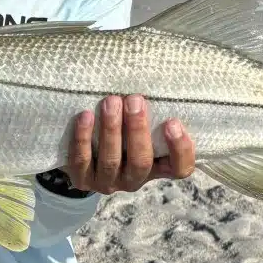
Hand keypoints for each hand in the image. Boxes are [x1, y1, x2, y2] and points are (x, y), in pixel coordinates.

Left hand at [65, 95, 194, 194]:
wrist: (83, 157)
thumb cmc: (122, 133)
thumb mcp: (140, 128)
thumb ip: (150, 115)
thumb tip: (154, 80)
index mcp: (156, 167)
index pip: (180, 168)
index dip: (180, 149)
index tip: (173, 122)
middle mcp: (134, 179)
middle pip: (141, 161)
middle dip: (138, 129)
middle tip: (135, 100)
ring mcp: (107, 182)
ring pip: (111, 161)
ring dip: (112, 129)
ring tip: (111, 101)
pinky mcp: (82, 179)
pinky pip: (82, 160)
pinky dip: (83, 138)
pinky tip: (86, 115)